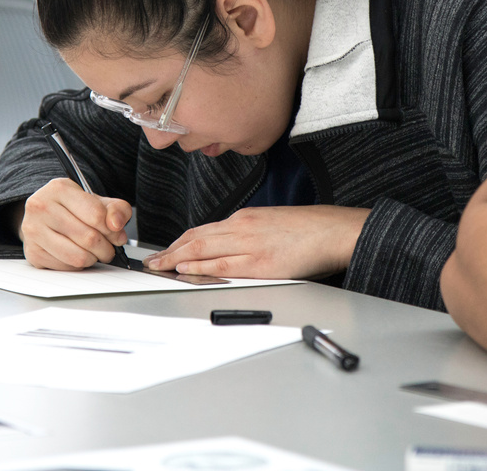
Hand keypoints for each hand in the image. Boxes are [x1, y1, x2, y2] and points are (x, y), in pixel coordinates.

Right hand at [18, 178, 131, 269]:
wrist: (46, 216)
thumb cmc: (74, 209)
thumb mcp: (99, 201)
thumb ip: (116, 209)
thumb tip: (116, 225)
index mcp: (59, 188)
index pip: (96, 215)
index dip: (113, 230)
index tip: (116, 234)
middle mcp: (41, 207)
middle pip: (88, 238)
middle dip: (106, 248)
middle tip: (108, 248)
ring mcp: (33, 230)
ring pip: (78, 257)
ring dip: (93, 259)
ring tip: (95, 252)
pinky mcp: (32, 252)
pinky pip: (66, 267)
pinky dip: (78, 265)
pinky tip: (77, 254)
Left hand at [143, 205, 369, 279]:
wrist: (334, 230)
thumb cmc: (310, 229)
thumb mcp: (273, 223)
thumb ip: (251, 232)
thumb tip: (232, 246)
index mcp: (246, 218)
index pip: (203, 229)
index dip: (180, 241)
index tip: (166, 250)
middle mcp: (243, 227)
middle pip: (196, 238)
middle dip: (170, 250)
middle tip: (151, 260)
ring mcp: (250, 244)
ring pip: (203, 249)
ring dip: (176, 258)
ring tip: (158, 266)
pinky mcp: (260, 262)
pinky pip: (223, 265)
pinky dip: (200, 267)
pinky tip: (186, 269)